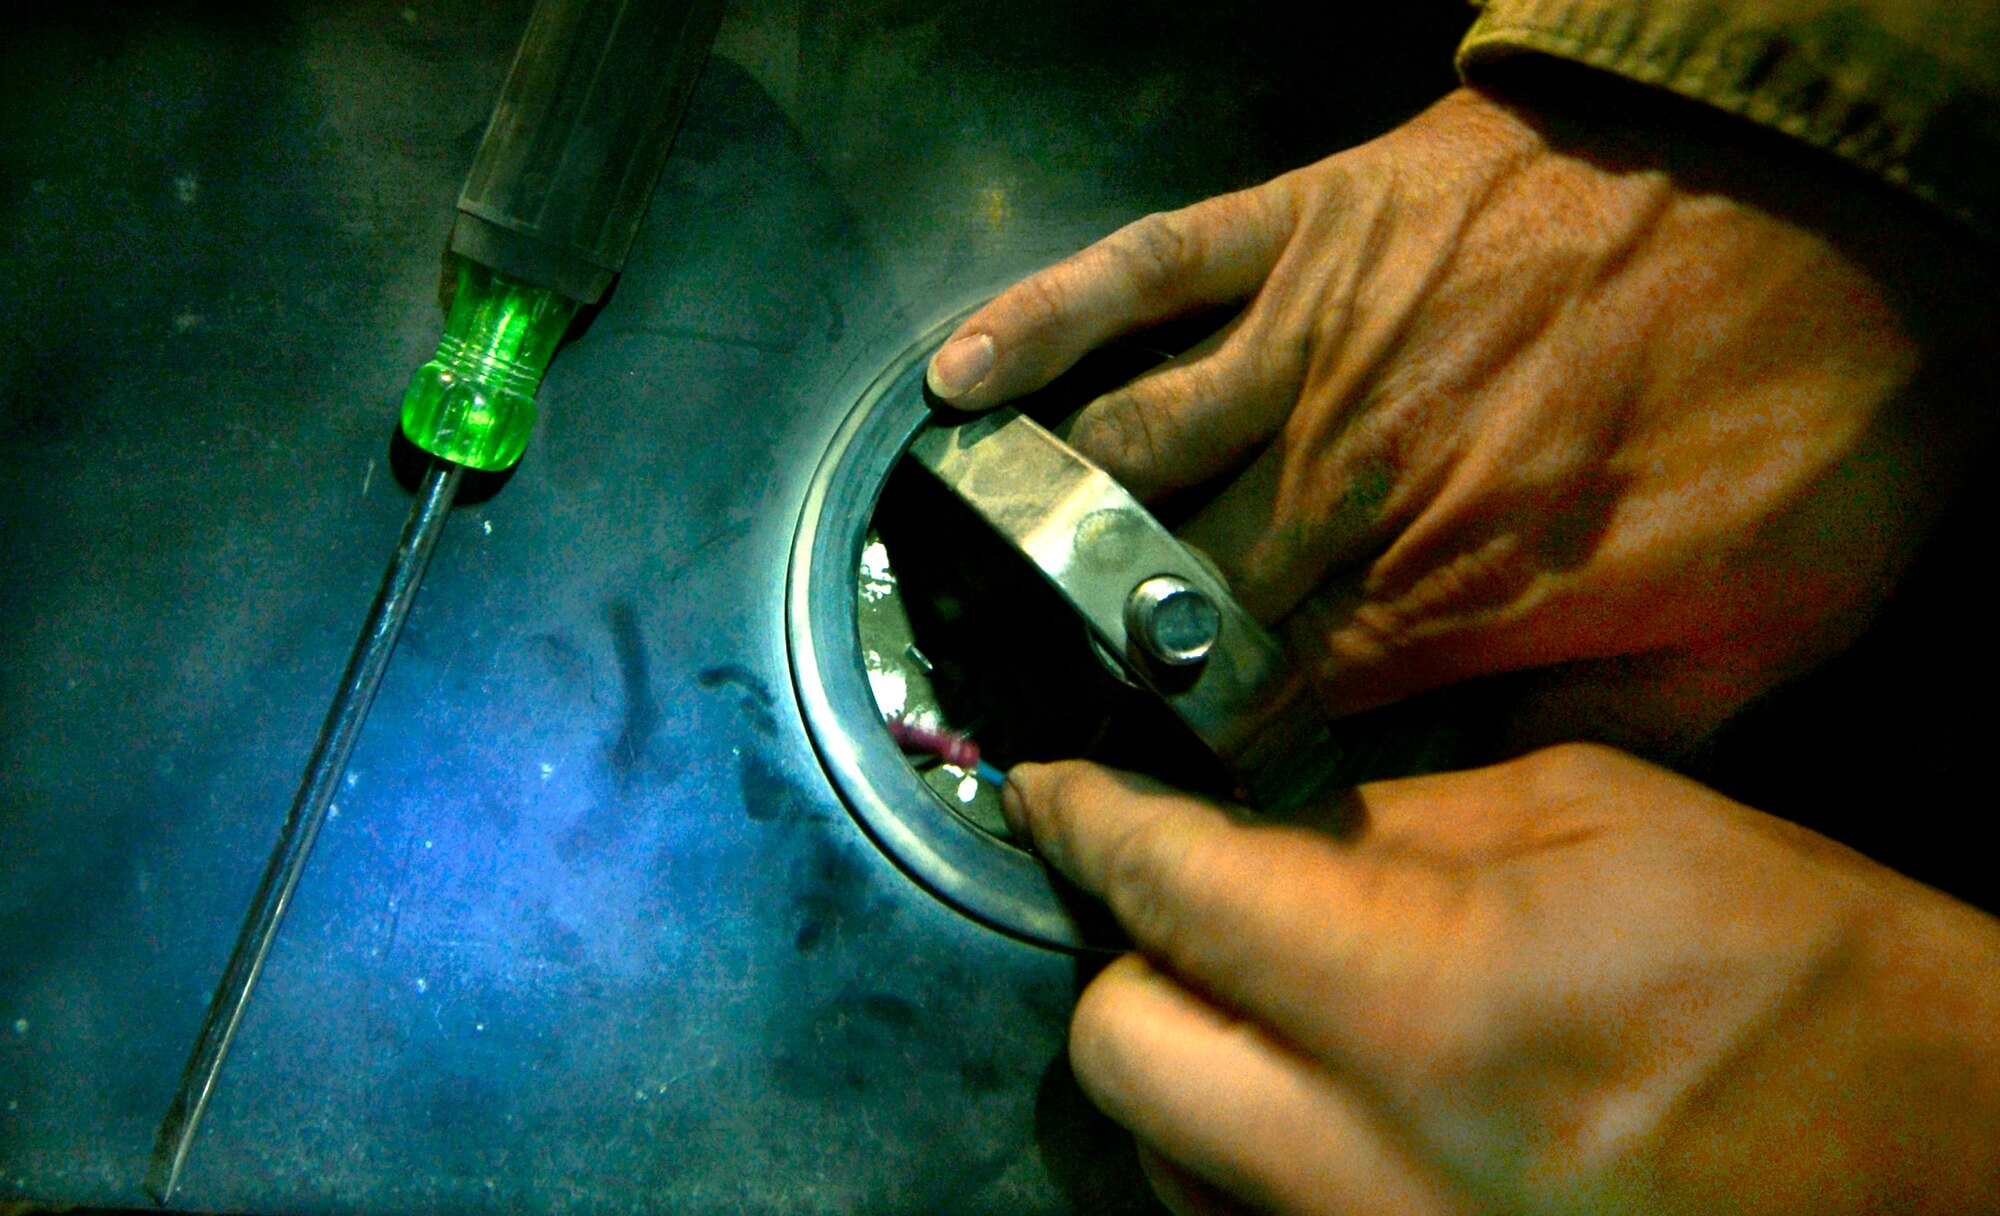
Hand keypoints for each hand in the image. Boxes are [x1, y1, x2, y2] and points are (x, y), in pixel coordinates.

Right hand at [928, 83, 1998, 751]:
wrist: (1839, 180)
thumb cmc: (1810, 409)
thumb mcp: (1764, 635)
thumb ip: (1592, 730)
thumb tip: (1460, 788)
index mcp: (1436, 593)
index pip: (1251, 704)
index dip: (1176, 752)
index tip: (1118, 787)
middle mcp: (1340, 481)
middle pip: (1157, 592)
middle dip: (1070, 656)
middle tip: (995, 692)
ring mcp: (1308, 342)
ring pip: (1121, 450)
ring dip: (1025, 515)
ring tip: (946, 564)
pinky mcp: (1303, 225)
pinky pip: (1140, 272)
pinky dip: (1041, 321)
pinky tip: (960, 379)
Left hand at [1001, 748, 1999, 1214]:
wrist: (1946, 1161)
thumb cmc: (1801, 970)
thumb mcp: (1600, 822)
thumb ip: (1392, 823)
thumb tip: (1251, 824)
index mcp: (1428, 1005)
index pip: (1171, 889)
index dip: (1089, 817)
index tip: (1055, 785)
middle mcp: (1368, 1167)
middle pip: (1118, 1045)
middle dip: (1130, 953)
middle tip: (1191, 899)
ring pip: (1160, 1154)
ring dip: (1188, 1062)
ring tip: (1278, 1003)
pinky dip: (1243, 1153)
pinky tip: (1324, 1099)